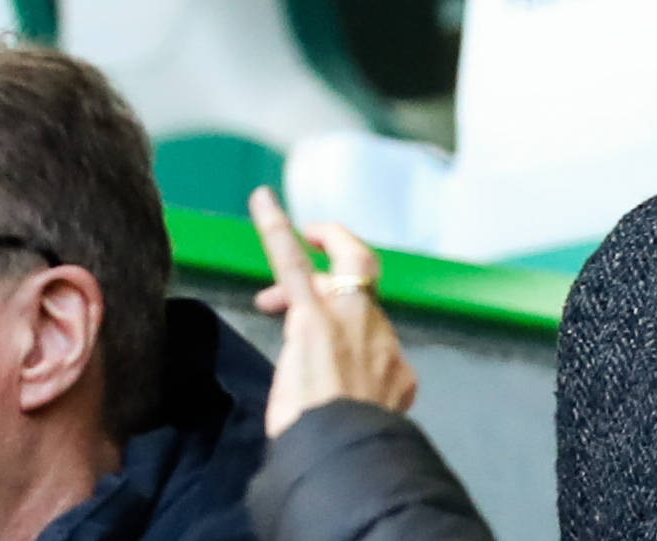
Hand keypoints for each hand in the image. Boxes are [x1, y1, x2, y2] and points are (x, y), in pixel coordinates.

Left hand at [249, 186, 417, 438]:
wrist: (347, 453)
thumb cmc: (347, 450)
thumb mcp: (366, 427)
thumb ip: (365, 402)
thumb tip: (353, 402)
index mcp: (394, 366)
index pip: (371, 326)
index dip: (349, 317)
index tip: (329, 318)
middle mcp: (380, 334)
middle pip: (357, 287)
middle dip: (330, 279)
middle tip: (286, 300)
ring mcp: (351, 320)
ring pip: (324, 282)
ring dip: (295, 284)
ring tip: (267, 300)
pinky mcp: (313, 315)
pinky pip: (295, 264)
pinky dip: (278, 229)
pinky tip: (263, 202)